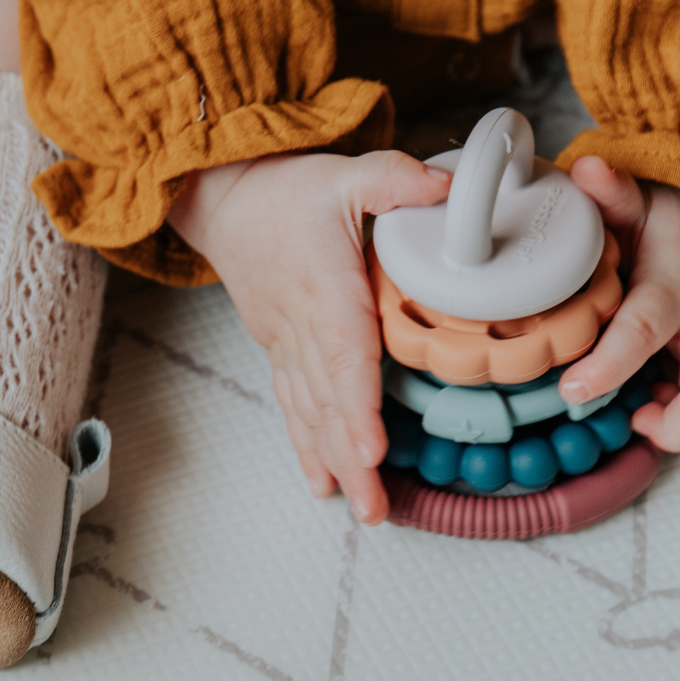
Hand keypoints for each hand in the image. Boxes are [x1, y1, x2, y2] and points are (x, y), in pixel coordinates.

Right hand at [168, 151, 450, 522]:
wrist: (226, 200)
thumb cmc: (285, 190)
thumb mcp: (347, 173)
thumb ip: (397, 181)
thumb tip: (453, 190)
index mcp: (324, 285)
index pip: (344, 354)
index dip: (358, 406)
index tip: (370, 451)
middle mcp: (301, 323)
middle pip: (328, 401)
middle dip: (351, 460)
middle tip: (374, 508)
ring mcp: (286, 341)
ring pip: (310, 412)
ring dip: (332, 463)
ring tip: (358, 507)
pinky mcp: (280, 348)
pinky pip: (293, 404)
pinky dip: (307, 445)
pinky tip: (320, 481)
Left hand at [559, 156, 679, 450]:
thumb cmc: (676, 220)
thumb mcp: (639, 203)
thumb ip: (610, 194)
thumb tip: (587, 171)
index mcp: (674, 285)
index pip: (641, 332)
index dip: (607, 368)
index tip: (574, 389)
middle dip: (677, 423)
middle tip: (636, 420)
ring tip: (648, 407)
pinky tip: (667, 394)